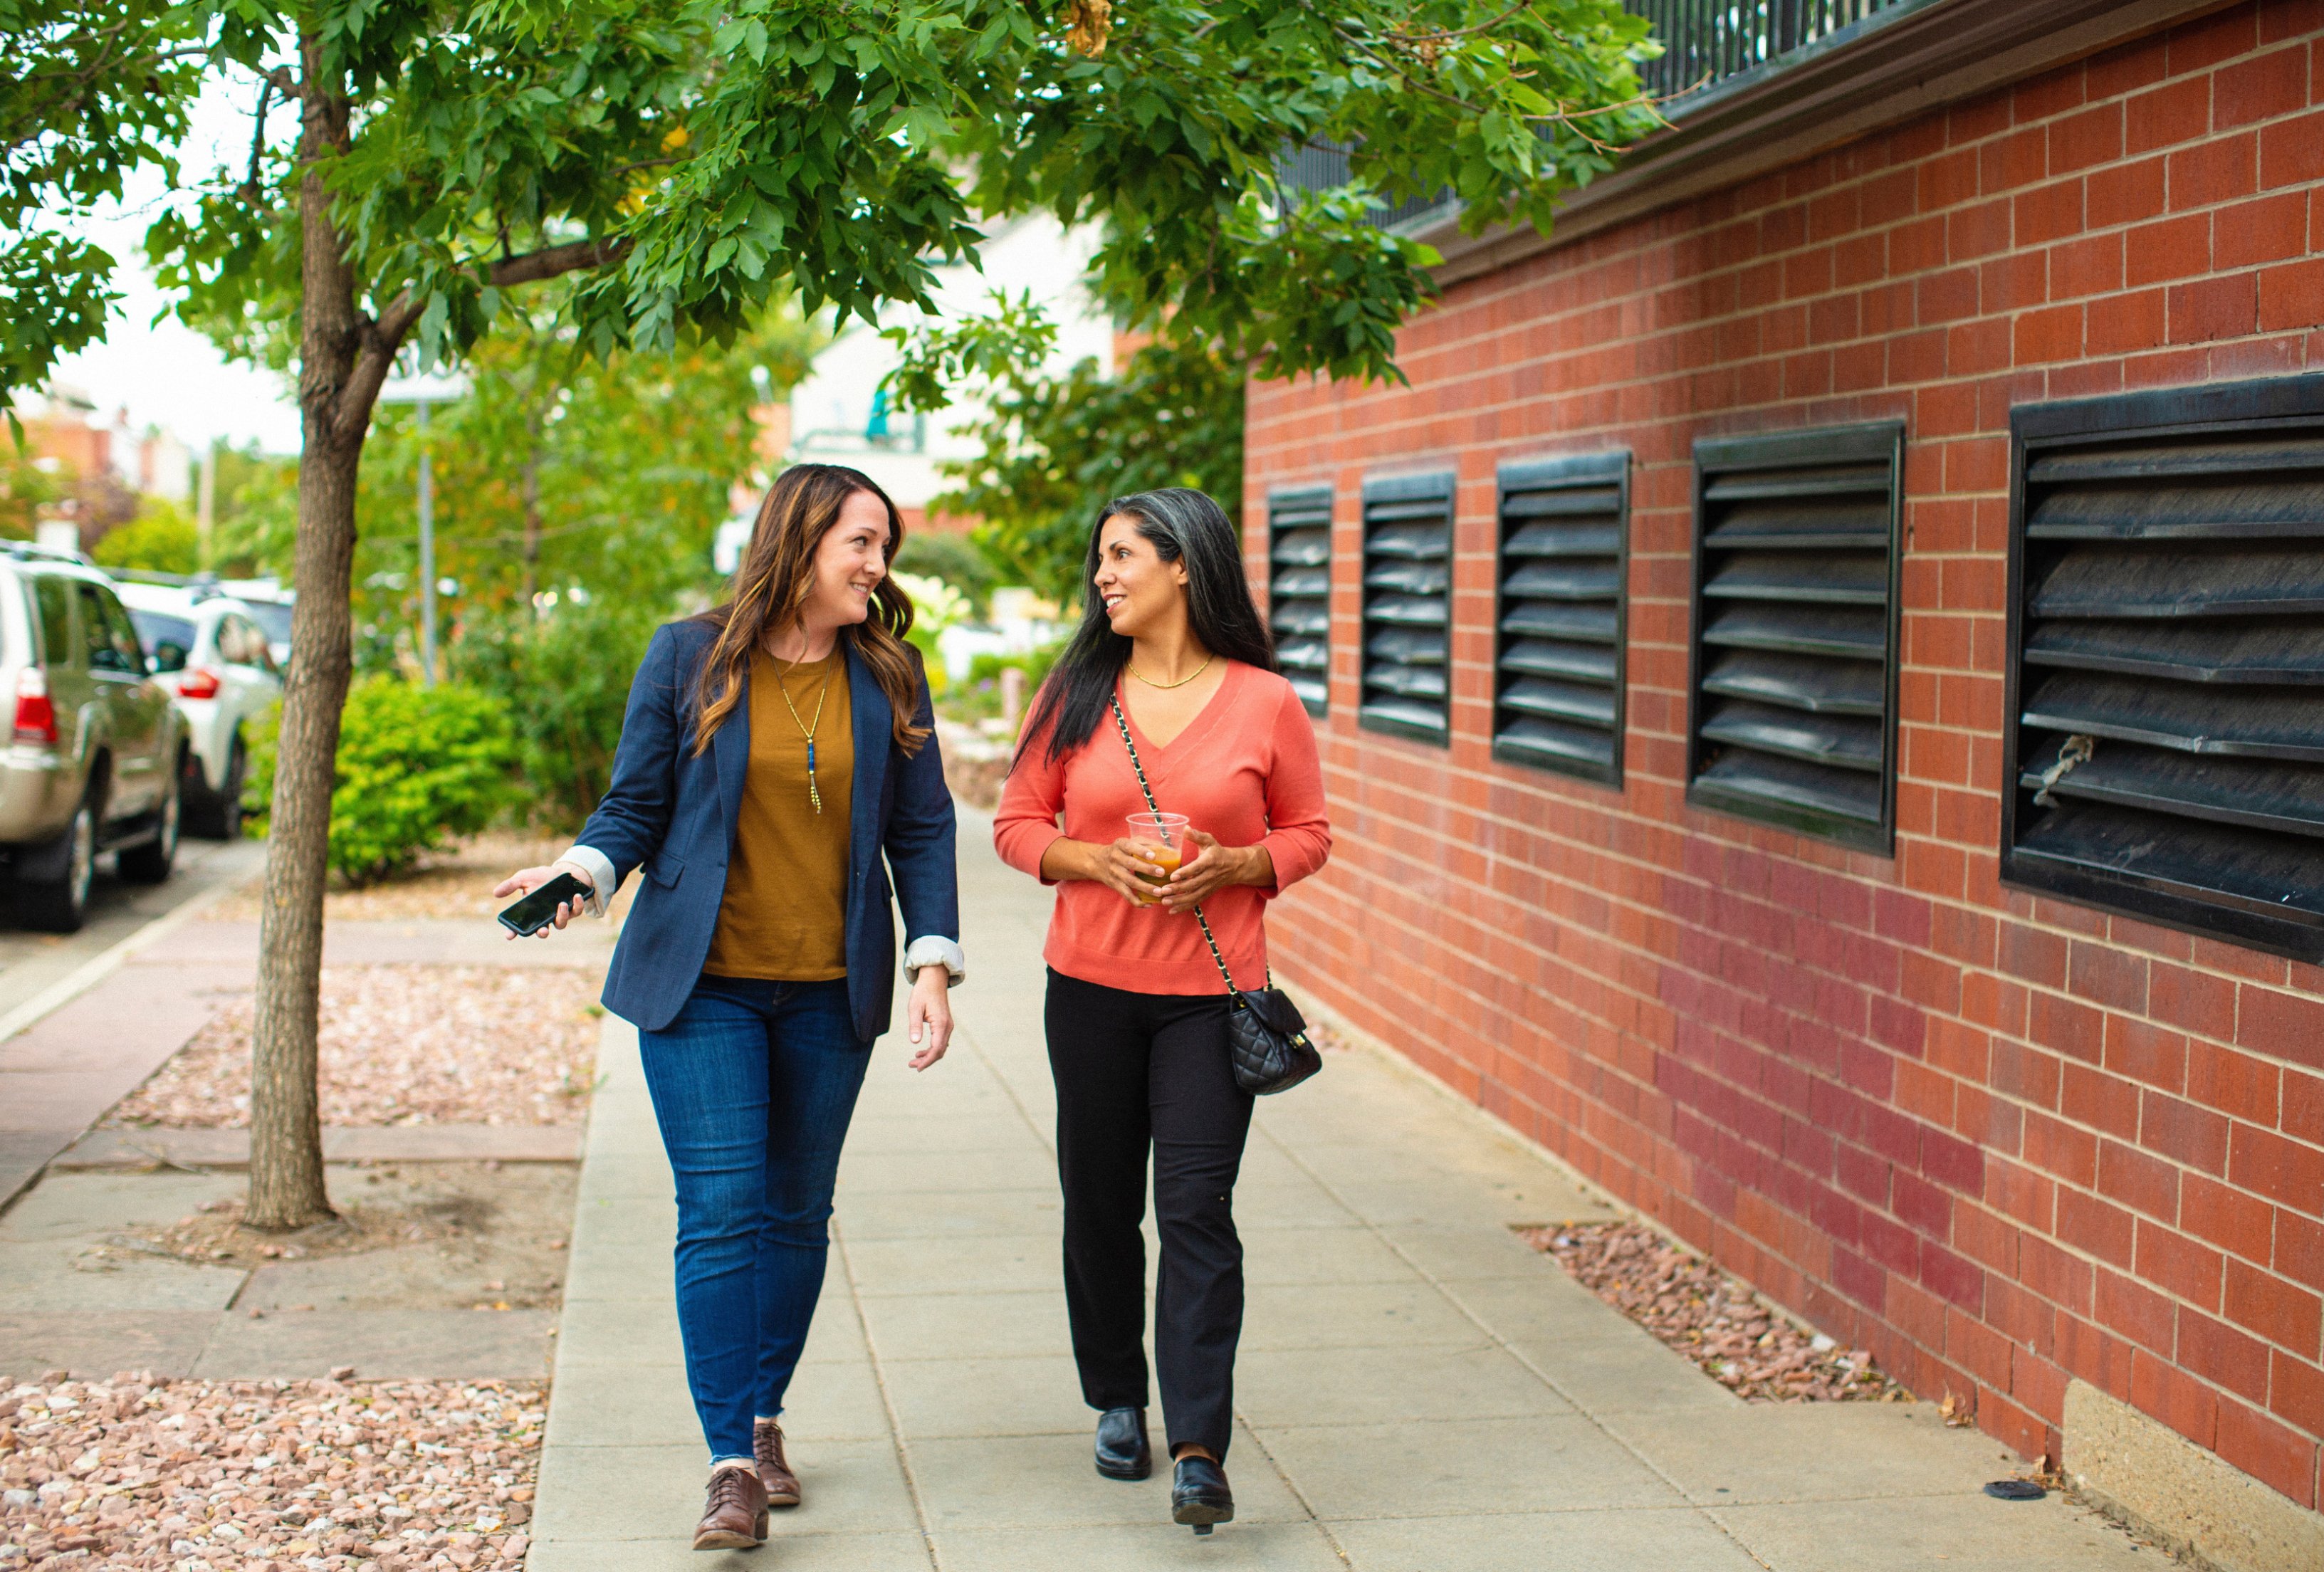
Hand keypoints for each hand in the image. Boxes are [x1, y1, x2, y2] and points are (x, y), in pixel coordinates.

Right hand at [492, 863, 592, 938]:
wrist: (562, 871)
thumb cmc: (541, 877)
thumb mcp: (524, 878)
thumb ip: (511, 885)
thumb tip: (495, 893)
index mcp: (531, 912)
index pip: (520, 926)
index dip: (513, 932)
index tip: (509, 935)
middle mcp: (545, 917)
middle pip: (542, 931)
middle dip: (541, 933)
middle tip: (542, 930)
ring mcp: (559, 914)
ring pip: (560, 924)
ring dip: (561, 916)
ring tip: (562, 904)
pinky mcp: (574, 909)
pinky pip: (576, 912)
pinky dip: (577, 905)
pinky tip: (576, 896)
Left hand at [905, 967, 952, 1069]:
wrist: (933, 980)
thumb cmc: (922, 993)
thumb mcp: (914, 1008)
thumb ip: (915, 1025)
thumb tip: (915, 1042)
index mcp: (940, 1024)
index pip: (936, 1049)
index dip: (927, 1060)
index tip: (917, 1067)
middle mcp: (947, 1027)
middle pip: (940, 1051)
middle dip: (927, 1060)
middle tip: (912, 1065)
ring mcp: (948, 1026)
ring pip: (941, 1047)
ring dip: (929, 1056)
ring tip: (914, 1059)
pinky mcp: (945, 1024)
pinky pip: (941, 1041)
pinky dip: (933, 1049)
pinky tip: (922, 1051)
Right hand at [1042, 836, 1169, 906]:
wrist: (1097, 861)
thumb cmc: (1121, 850)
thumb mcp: (1129, 841)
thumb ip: (1146, 843)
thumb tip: (1168, 848)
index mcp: (1120, 845)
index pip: (1130, 846)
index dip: (1141, 851)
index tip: (1153, 856)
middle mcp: (1116, 858)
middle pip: (1131, 864)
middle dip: (1147, 869)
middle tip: (1161, 873)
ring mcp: (1115, 873)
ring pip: (1130, 882)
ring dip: (1145, 888)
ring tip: (1159, 892)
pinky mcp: (1115, 885)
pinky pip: (1126, 895)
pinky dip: (1137, 901)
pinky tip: (1148, 904)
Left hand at [1160, 829, 1269, 910]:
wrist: (1234, 866)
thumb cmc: (1217, 851)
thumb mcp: (1209, 841)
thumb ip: (1197, 836)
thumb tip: (1185, 828)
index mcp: (1209, 862)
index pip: (1196, 868)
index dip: (1185, 873)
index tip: (1173, 876)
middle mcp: (1209, 876)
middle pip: (1193, 884)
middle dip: (1178, 889)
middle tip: (1163, 890)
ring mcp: (1208, 887)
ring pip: (1193, 896)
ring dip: (1179, 901)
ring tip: (1164, 901)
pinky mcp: (1206, 893)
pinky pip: (1195, 902)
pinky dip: (1183, 907)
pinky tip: (1171, 910)